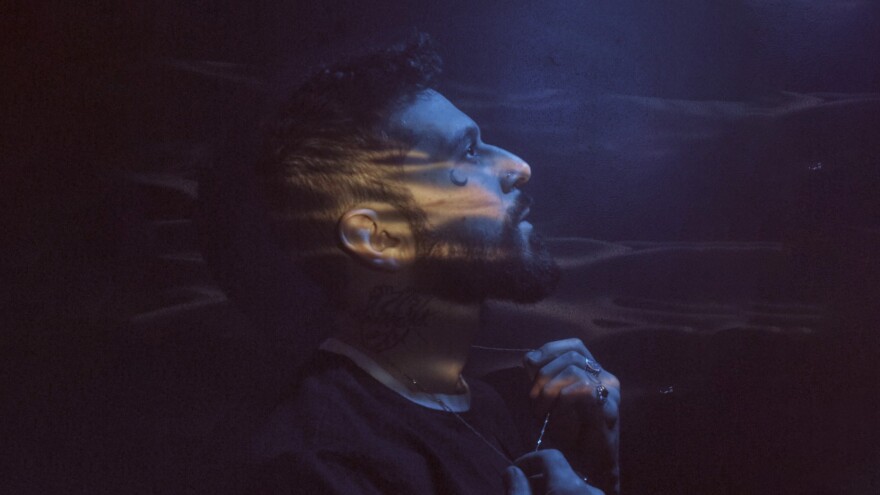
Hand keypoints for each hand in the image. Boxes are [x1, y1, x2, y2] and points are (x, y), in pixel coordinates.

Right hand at [504, 450, 603, 494]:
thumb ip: (518, 489)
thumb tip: (513, 471)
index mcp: (571, 488)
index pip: (550, 457)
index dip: (528, 461)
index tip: (512, 473)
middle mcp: (592, 491)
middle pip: (561, 474)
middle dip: (538, 480)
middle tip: (519, 493)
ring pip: (571, 488)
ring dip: (550, 491)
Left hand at [524, 339, 619, 492]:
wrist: (585, 467)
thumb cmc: (568, 433)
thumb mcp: (550, 400)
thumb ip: (543, 377)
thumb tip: (529, 358)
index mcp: (594, 372)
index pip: (574, 346)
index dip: (550, 350)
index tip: (529, 365)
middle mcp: (606, 379)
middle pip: (572, 356)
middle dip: (544, 374)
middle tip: (534, 401)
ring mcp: (610, 393)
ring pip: (575, 370)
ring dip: (549, 390)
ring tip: (541, 413)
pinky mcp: (609, 409)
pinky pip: (581, 391)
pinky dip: (561, 403)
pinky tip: (554, 418)